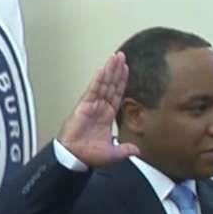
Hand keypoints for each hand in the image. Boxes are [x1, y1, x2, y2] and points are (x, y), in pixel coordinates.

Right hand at [57, 52, 139, 167]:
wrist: (74, 157)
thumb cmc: (89, 154)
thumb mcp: (113, 153)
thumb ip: (126, 149)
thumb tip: (138, 150)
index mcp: (107, 115)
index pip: (117, 94)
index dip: (122, 82)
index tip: (126, 70)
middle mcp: (100, 107)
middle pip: (111, 85)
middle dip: (116, 70)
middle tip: (121, 56)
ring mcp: (92, 105)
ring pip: (103, 84)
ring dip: (109, 70)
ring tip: (115, 57)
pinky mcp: (83, 105)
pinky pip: (92, 90)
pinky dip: (98, 80)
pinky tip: (103, 70)